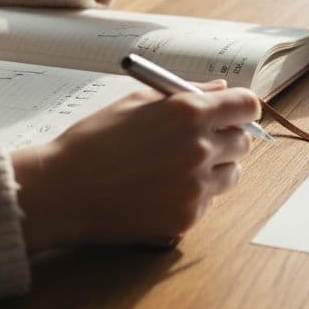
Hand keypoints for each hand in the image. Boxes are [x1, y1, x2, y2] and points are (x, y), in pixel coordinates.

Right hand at [10, 81, 257, 249]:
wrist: (61, 190)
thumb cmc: (93, 142)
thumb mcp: (136, 102)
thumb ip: (185, 94)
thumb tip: (220, 90)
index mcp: (187, 113)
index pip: (247, 105)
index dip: (242, 108)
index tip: (236, 114)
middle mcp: (198, 149)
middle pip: (243, 142)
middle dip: (226, 139)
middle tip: (200, 142)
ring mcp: (194, 187)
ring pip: (231, 175)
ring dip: (214, 170)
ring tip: (176, 168)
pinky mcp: (186, 217)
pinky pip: (208, 203)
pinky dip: (194, 197)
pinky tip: (160, 191)